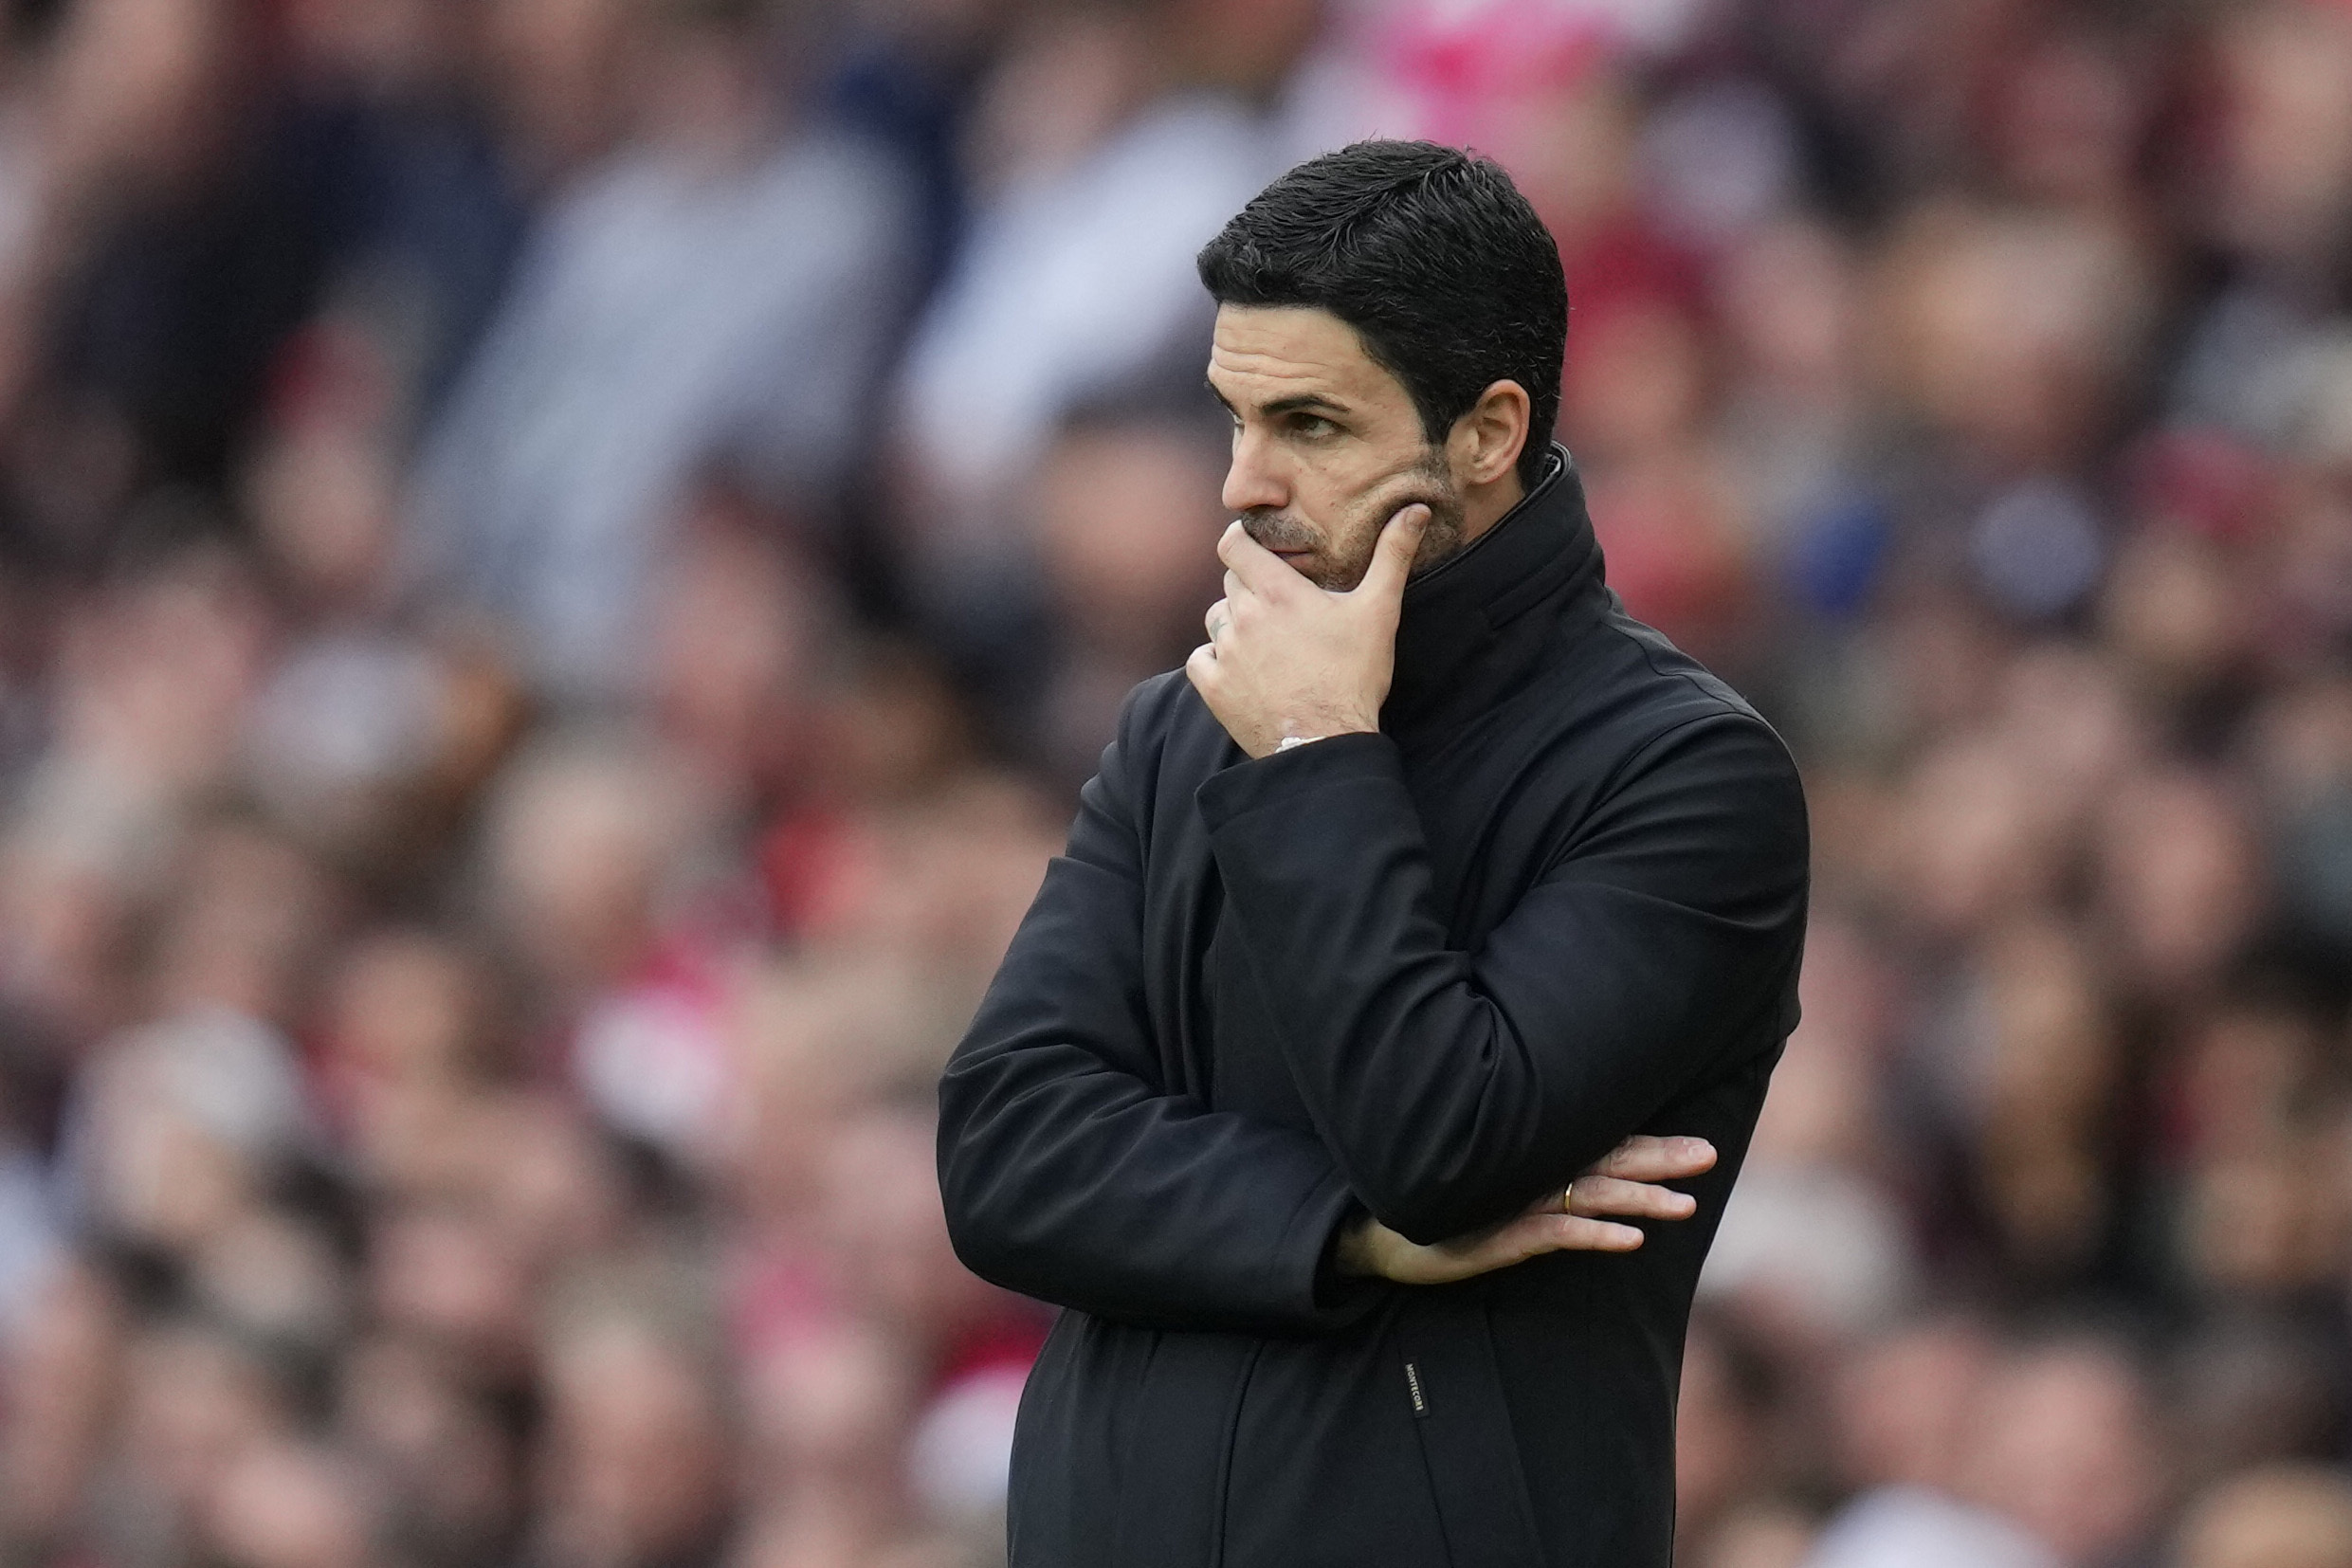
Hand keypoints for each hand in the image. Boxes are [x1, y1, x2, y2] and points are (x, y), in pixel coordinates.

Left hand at [1185, 506, 1428, 757]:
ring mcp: (1225, 653)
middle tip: (1277, 603)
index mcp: (1278, 592)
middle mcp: (1244, 617)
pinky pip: (1199, 659)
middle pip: (1229, 582)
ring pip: (1216, 620)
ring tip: (1264, 639)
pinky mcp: (1213, 687)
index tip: (1253, 546)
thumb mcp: (1379, 611)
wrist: (1326, 742)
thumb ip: (1392, 556)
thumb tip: (1416, 510)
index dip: (1240, 540)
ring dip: (1233, 623)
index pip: (1234, 545)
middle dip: (1249, 585)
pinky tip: (1240, 668)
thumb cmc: (1354, 676)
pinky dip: (1214, 659)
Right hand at [1333, 1135, 1718, 1285]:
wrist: (1383, 1234)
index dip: (1653, 1148)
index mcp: (1539, 1164)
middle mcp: (1534, 1176)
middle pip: (1608, 1164)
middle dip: (1660, 1160)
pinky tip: (1629, 1241)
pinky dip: (1594, 1236)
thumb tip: (1597, 1190)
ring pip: (1590, 1196)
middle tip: (1708, 1155)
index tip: (1701, 1147)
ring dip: (1638, 1199)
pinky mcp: (1500, 1236)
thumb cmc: (1448, 1212)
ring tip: (1684, 1204)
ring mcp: (1518, 1204)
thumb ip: (1545, 1186)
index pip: (1606, 1150)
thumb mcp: (1502, 1196)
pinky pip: (1556, 1233)